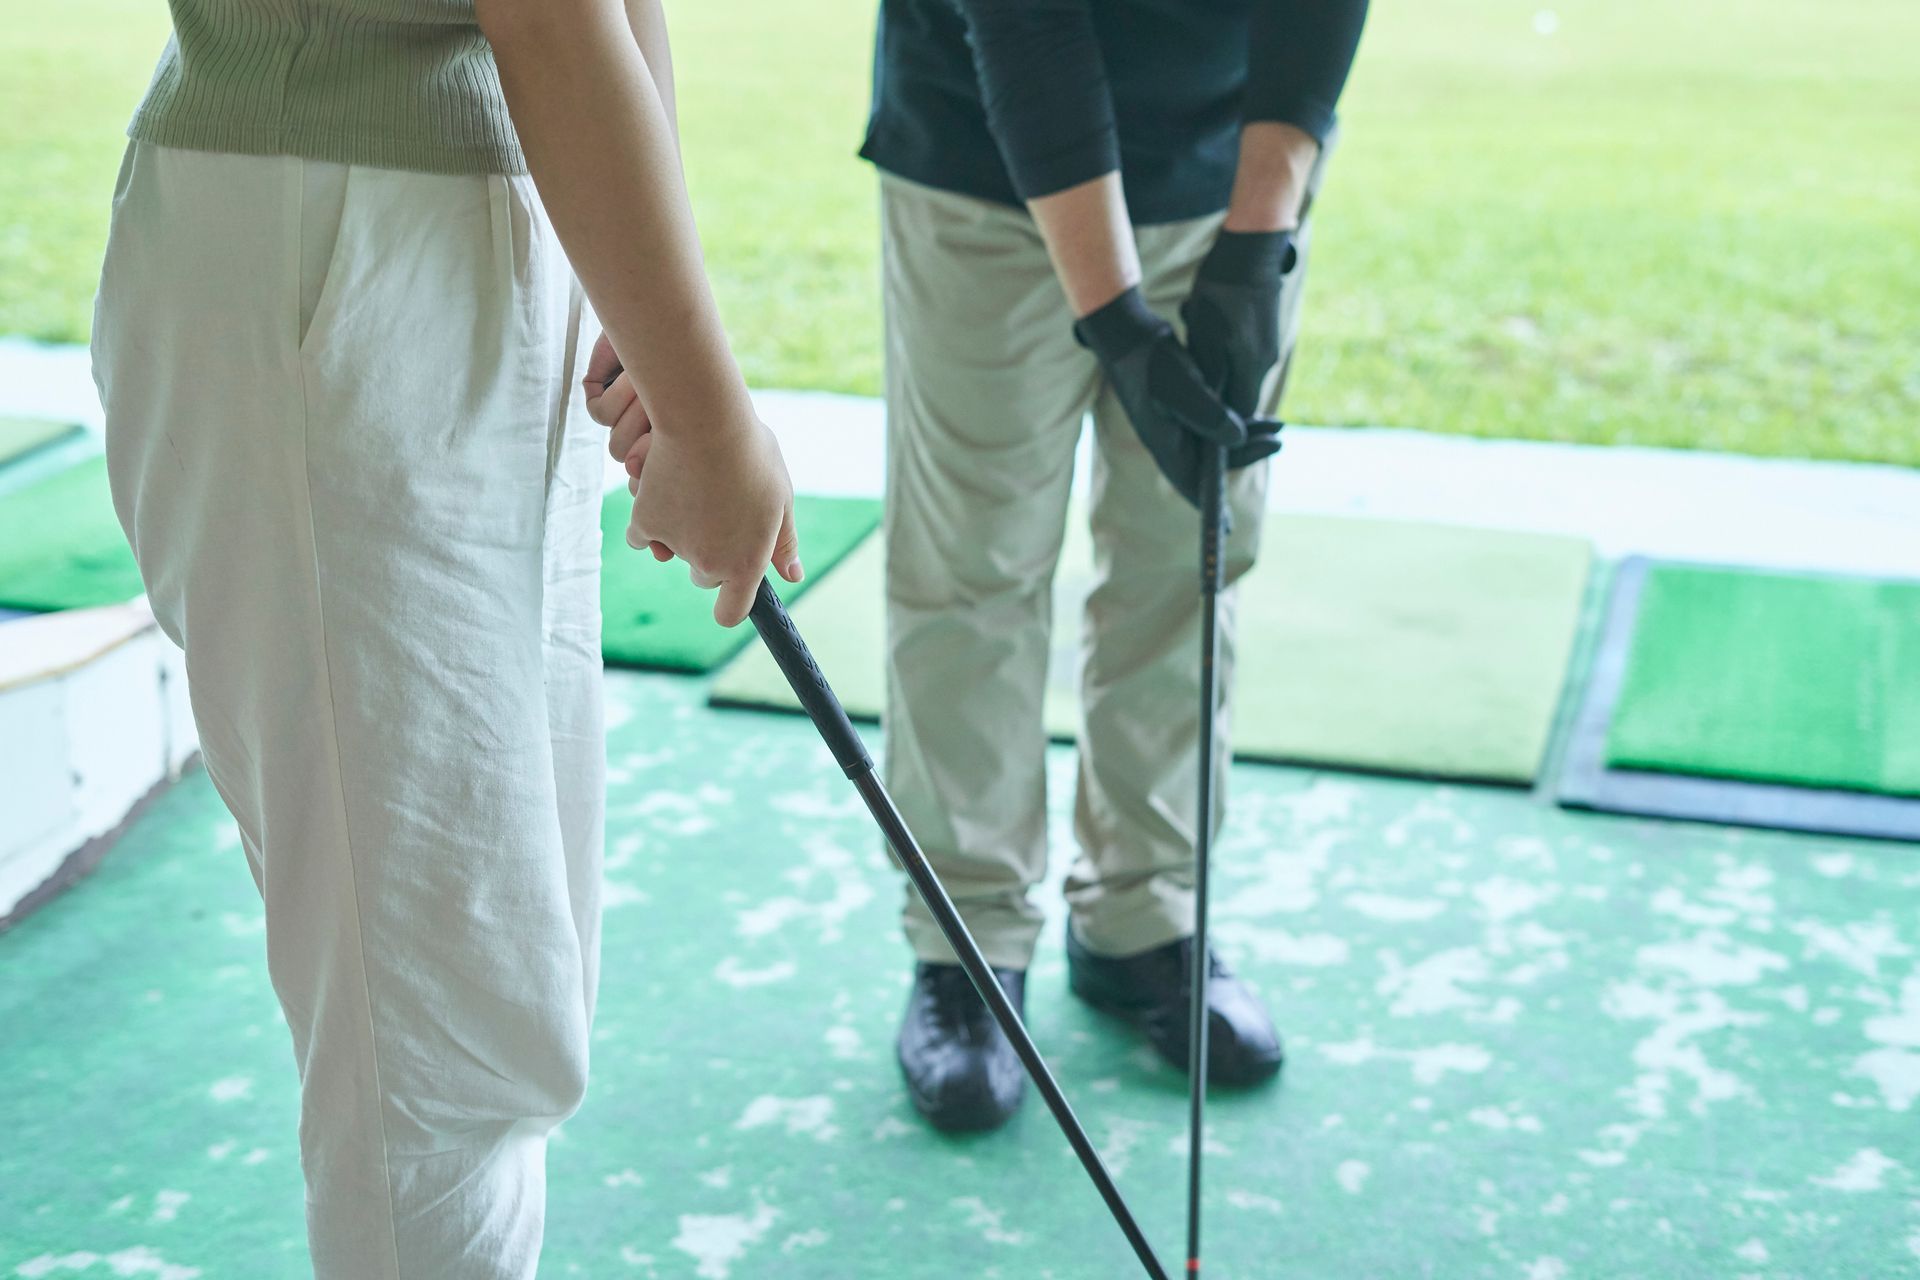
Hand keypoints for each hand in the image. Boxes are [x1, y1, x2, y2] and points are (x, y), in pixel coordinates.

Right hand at [583, 333, 802, 625]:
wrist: (705, 420)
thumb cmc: (751, 454)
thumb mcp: (780, 499)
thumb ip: (783, 543)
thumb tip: (792, 576)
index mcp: (745, 564)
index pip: (730, 612)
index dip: (729, 605)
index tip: (729, 593)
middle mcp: (709, 564)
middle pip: (704, 576)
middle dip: (709, 554)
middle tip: (718, 511)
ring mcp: (675, 546)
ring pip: (671, 553)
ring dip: (678, 534)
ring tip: (694, 490)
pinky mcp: (645, 524)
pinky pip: (642, 536)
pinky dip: (649, 520)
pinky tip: (664, 490)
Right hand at [1074, 287, 1281, 508]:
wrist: (1129, 333)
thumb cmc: (1150, 362)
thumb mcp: (1182, 386)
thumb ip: (1209, 415)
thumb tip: (1238, 440)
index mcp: (1166, 445)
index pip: (1192, 486)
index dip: (1211, 509)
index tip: (1228, 528)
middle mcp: (1172, 440)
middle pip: (1213, 464)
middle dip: (1247, 455)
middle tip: (1279, 441)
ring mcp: (1178, 424)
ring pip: (1218, 442)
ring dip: (1248, 436)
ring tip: (1279, 426)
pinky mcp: (1185, 405)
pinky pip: (1216, 423)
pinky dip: (1238, 421)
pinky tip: (1258, 414)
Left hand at [1181, 230, 1296, 418]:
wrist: (1250, 249)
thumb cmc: (1221, 292)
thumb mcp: (1205, 337)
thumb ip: (1210, 377)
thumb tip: (1211, 410)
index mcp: (1253, 368)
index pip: (1240, 415)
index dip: (1219, 423)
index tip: (1194, 420)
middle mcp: (1266, 361)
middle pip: (1238, 395)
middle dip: (1211, 393)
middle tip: (1183, 383)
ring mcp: (1267, 344)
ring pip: (1237, 371)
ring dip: (1212, 365)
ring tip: (1189, 342)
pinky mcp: (1264, 330)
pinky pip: (1240, 352)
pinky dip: (1219, 347)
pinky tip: (1198, 321)